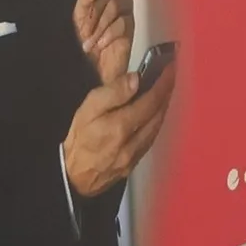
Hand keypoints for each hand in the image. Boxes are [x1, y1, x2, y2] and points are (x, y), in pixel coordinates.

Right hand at [61, 65, 173, 199]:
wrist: (73, 175)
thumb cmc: (79, 139)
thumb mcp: (87, 109)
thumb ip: (112, 93)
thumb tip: (135, 80)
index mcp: (121, 126)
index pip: (151, 101)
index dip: (164, 84)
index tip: (170, 70)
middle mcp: (133, 142)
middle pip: (158, 114)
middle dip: (167, 94)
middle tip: (171, 78)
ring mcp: (136, 155)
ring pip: (157, 128)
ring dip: (164, 109)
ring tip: (166, 93)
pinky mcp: (134, 163)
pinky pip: (151, 140)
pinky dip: (157, 124)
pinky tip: (155, 116)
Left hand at [73, 0, 134, 84]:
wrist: (86, 72)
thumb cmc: (79, 44)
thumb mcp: (78, 16)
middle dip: (98, 3)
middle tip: (85, 25)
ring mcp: (124, 13)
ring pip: (120, 2)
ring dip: (102, 21)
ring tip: (90, 39)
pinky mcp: (131, 30)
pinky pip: (124, 22)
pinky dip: (109, 33)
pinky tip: (100, 44)